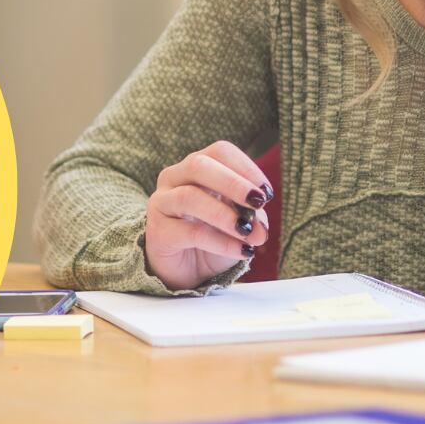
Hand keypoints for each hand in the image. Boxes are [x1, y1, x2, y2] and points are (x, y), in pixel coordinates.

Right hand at [143, 141, 272, 290]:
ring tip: (248, 232)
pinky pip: (190, 232)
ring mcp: (161, 203)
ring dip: (224, 214)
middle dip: (232, 183)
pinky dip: (221, 242)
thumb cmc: (214, 237)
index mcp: (196, 167)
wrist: (188, 271)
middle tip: (258, 201)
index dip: (246, 168)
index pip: (220, 152)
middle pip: (198, 165)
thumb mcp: (240, 221)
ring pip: (189, 197)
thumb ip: (252, 217)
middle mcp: (174, 178)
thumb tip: (260, 228)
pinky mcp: (157, 233)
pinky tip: (242, 251)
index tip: (266, 193)